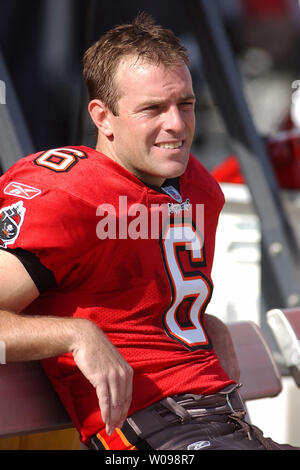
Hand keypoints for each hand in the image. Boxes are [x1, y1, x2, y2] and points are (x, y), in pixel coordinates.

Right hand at [71, 320, 132, 434]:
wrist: (86, 338)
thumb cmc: (97, 350)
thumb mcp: (113, 362)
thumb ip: (116, 375)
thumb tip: (115, 392)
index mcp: (127, 370)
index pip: (129, 396)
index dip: (125, 410)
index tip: (122, 420)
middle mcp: (122, 374)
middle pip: (123, 401)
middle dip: (119, 417)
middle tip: (115, 428)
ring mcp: (112, 376)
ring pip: (114, 403)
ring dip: (112, 418)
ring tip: (109, 427)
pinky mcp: (101, 378)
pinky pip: (105, 399)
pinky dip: (105, 412)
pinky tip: (104, 419)